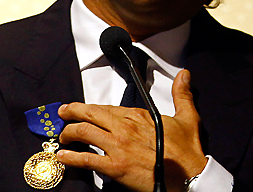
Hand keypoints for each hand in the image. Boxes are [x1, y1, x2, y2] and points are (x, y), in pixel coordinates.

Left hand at [57, 69, 206, 191]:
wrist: (189, 177)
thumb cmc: (187, 152)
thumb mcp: (187, 117)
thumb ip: (182, 94)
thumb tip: (184, 75)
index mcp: (138, 115)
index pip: (106, 107)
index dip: (90, 108)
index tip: (81, 109)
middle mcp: (124, 127)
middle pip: (90, 114)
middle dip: (71, 112)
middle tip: (62, 113)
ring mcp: (118, 146)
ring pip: (84, 132)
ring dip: (68, 133)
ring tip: (62, 137)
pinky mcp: (115, 166)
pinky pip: (87, 158)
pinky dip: (71, 157)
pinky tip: (63, 157)